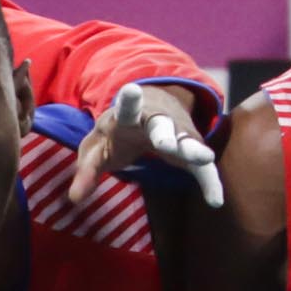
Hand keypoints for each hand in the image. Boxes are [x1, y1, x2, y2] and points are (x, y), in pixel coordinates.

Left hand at [69, 82, 221, 210]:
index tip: (129, 90)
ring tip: (205, 161)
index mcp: (128, 115)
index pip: (127, 107)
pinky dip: (209, 181)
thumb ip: (86, 172)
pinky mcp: (191, 148)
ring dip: (194, 151)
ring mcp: (177, 132)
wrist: (149, 111)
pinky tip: (216, 200)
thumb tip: (74, 199)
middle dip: (165, 133)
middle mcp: (156, 119)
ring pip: (187, 140)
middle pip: (162, 125)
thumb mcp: (95, 149)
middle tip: (167, 143)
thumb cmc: (116, 133)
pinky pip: (201, 168)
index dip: (129, 99)